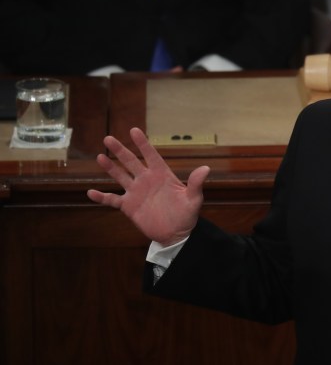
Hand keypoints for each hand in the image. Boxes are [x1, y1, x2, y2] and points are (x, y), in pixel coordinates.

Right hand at [87, 127, 209, 245]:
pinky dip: (102, 197)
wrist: (176, 234)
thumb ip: (196, 184)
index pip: (151, 156)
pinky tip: (91, 193)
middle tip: (108, 138)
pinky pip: (112, 200)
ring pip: (120, 176)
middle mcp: (146, 180)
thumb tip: (206, 168)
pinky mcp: (129, 206)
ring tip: (100, 157)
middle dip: (120, 151)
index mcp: (162, 175)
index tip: (134, 130)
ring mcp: (136, 193)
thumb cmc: (187, 215)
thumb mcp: (193, 199)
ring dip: (110, 168)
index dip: (143, 144)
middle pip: (131, 162)